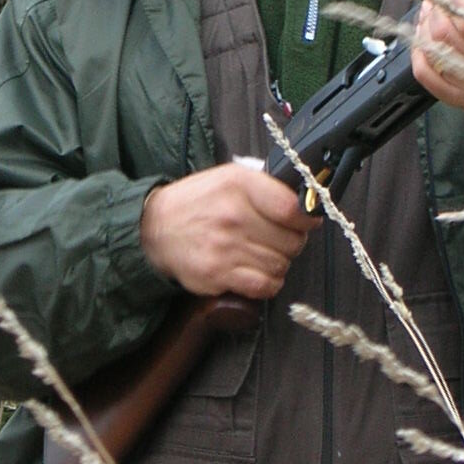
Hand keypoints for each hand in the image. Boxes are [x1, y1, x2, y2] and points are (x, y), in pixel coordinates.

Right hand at [140, 162, 314, 298]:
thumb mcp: (230, 178)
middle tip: (275, 239)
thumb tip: (307, 205)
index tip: (305, 222)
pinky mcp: (217, 274)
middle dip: (291, 243)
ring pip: (280, 265)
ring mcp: (225, 247)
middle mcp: (233, 215)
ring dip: (277, 263)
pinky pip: (264, 286)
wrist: (156, 228)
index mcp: (239, 184)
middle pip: (292, 241)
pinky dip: (267, 283)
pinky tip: (256, 272)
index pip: (292, 208)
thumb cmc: (198, 203)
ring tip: (260, 254)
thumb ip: (268, 188)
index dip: (306, 219)